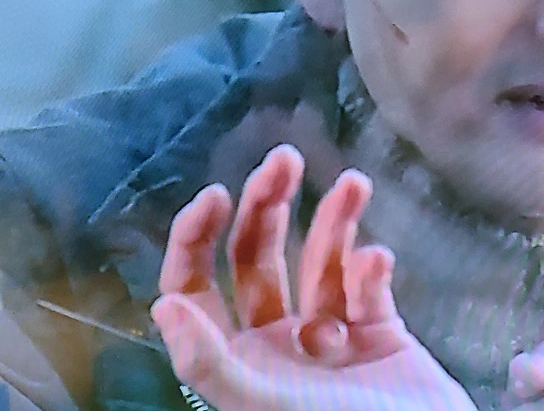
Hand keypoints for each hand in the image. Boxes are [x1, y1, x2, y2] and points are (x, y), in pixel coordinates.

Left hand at [151, 144, 476, 410]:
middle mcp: (276, 344)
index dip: (197, 240)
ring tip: (355, 183)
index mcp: (237, 361)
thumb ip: (210, 363)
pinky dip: (372, 269)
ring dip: (334, 220)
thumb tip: (163, 306)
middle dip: (269, 206)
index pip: (196, 289)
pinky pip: (368, 287)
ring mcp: (330, 337)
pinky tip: (379, 261)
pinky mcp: (380, 334)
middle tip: (285, 158)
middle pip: (258, 260)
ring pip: (320, 261)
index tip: (217, 193)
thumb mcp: (263, 404)